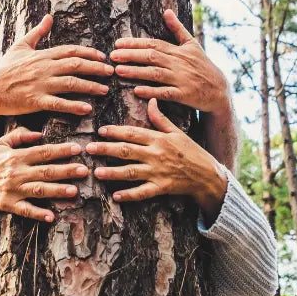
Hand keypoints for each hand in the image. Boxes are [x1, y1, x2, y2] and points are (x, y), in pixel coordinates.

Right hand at [0, 14, 112, 116]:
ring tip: (105, 90)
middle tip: (111, 72)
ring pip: (71, 83)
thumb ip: (37, 32)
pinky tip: (87, 108)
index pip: (70, 51)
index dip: (89, 53)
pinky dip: (74, 106)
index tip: (103, 57)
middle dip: (96, 68)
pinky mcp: (35, 101)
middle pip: (75, 65)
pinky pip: (58, 104)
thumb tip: (49, 16)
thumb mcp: (20, 46)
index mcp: (42, 55)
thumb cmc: (4, 69)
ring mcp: (40, 85)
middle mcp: (44, 68)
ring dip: (90, 86)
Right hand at [0, 127, 88, 222]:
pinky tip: (51, 217)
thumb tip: (39, 133)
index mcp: (16, 156)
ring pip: (39, 190)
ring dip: (57, 191)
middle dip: (66, 170)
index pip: (42, 152)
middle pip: (45, 171)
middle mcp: (16, 173)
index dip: (61, 150)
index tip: (77, 149)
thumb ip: (19, 135)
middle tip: (84, 170)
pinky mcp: (9, 204)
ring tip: (75, 191)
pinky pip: (25, 210)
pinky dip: (38, 214)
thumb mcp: (0, 143)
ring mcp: (13, 190)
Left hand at [87, 99, 227, 218]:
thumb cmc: (191, 151)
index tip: (100, 131)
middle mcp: (156, 154)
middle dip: (106, 149)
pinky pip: (143, 192)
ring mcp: (158, 172)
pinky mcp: (161, 187)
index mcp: (158, 139)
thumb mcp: (177, 131)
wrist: (207, 174)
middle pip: (127, 151)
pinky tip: (115, 195)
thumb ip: (160, 118)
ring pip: (131, 171)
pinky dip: (129, 194)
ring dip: (113, 172)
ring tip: (97, 172)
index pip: (133, 133)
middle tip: (89, 149)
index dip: (115, 131)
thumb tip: (151, 100)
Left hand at [110, 9, 229, 114]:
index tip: (118, 43)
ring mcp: (181, 79)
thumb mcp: (192, 44)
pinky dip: (152, 92)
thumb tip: (166, 10)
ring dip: (136, 72)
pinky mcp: (184, 95)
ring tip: (118, 71)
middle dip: (131, 55)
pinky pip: (166, 93)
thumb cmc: (203, 66)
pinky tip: (137, 91)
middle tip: (112, 56)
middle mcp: (178, 63)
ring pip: (155, 74)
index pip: (154, 44)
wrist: (219, 90)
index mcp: (178, 50)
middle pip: (152, 57)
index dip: (135, 43)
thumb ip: (177, 28)